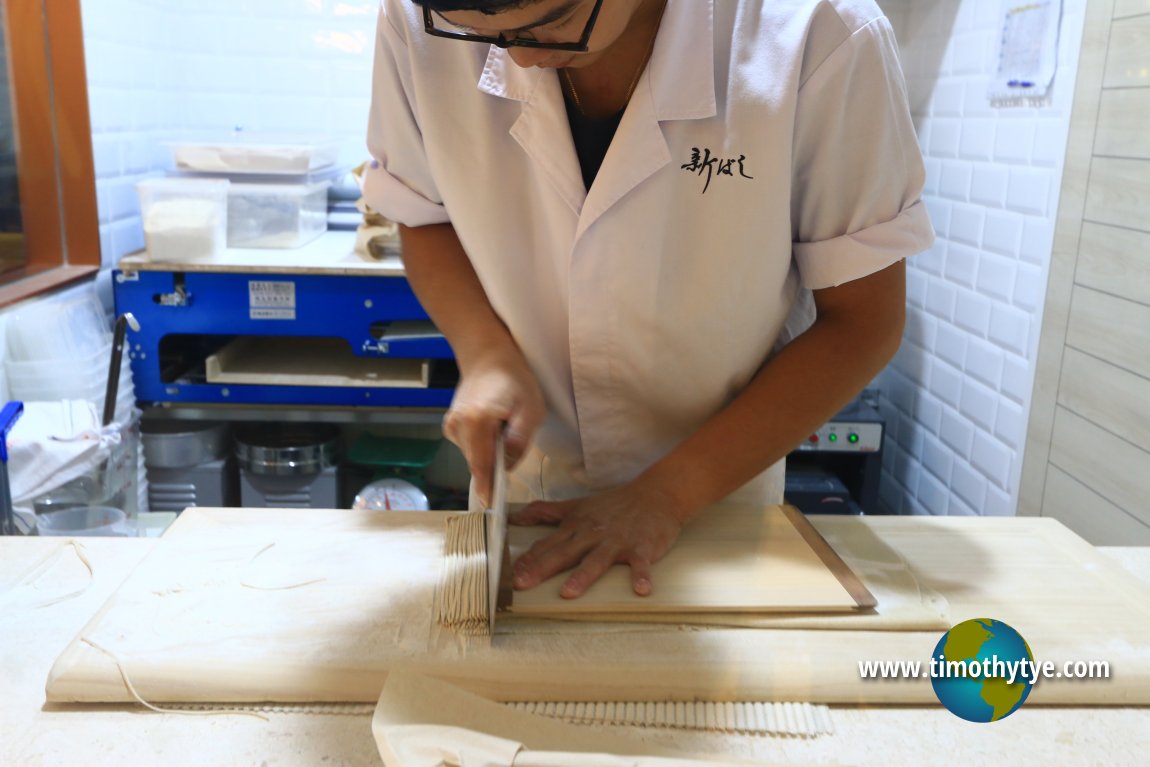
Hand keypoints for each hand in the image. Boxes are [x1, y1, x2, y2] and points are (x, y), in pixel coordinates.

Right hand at [444, 345, 544, 505]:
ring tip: (503, 426)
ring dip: (490, 452)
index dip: (486, 487)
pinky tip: (492, 426)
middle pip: (478, 463)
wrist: (488, 358)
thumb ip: (520, 439)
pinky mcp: (450, 426)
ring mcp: (451, 426)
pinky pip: (470, 447)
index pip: (481, 465)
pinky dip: (483, 445)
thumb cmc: (514, 380)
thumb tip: (507, 465)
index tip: (489, 506)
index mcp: (478, 421)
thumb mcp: (531, 409)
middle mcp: (458, 426)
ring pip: (474, 456)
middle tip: (512, 442)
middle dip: (495, 465)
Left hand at [509, 482, 686, 598]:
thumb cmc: (614, 504)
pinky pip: (641, 564)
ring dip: (583, 575)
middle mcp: (593, 534)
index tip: (507, 573)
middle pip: (564, 553)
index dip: (527, 559)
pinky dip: (642, 575)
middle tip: (522, 584)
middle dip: (542, 568)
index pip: (547, 544)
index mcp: (576, 526)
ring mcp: (617, 541)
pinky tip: (641, 590)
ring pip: (597, 560)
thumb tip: (516, 517)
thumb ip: (546, 512)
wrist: (655, 494)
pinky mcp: (642, 547)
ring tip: (568, 592)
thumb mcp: (577, 505)